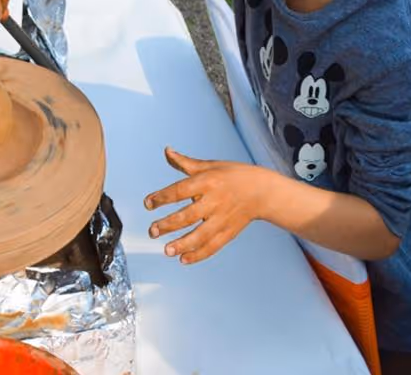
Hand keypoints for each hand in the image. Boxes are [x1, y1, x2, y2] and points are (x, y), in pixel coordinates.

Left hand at [144, 147, 265, 263]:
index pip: (180, 191)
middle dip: (168, 225)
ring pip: (200, 235)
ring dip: (182, 244)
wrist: (263, 191)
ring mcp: (223, 218)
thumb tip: (167, 150)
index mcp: (207, 181)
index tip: (148, 204)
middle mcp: (214, 201)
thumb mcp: (209, 165)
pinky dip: (199, 254)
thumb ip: (185, 162)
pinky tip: (184, 259)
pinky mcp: (230, 232)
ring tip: (166, 250)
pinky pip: (213, 246)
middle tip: (152, 231)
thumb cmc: (232, 175)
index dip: (162, 197)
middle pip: (188, 215)